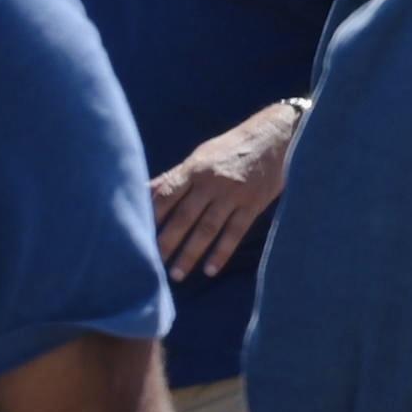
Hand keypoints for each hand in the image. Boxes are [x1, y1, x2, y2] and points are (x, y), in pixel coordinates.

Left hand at [152, 100, 301, 278]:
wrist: (276, 137)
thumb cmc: (232, 147)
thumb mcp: (201, 156)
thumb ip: (175, 177)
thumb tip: (146, 191)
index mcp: (194, 169)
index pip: (166, 195)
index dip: (150, 216)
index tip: (135, 234)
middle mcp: (211, 183)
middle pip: (184, 216)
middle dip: (166, 241)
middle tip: (150, 263)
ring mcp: (233, 195)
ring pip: (207, 228)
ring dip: (191, 253)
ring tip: (177, 274)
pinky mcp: (253, 205)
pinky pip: (235, 232)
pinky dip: (222, 252)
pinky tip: (210, 269)